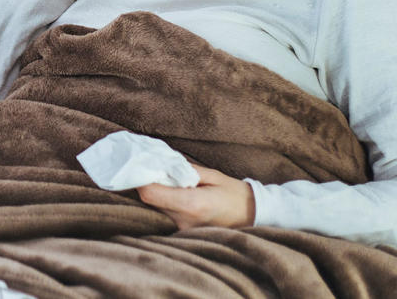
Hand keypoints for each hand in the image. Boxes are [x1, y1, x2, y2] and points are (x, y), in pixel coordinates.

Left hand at [136, 164, 255, 229]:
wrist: (254, 216)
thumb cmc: (234, 193)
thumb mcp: (211, 175)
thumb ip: (183, 170)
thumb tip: (160, 163)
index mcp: (191, 204)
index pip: (150, 195)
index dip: (142, 180)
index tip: (143, 167)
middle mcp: (183, 221)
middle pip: (150, 202)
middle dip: (148, 185)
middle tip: (154, 170)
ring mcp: (183, 230)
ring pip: (156, 210)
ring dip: (157, 195)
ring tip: (168, 182)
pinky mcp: (184, 233)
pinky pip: (165, 216)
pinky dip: (165, 204)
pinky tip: (174, 195)